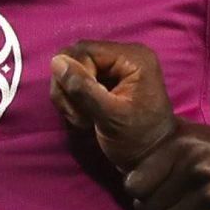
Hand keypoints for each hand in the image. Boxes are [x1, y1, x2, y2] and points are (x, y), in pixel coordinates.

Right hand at [50, 38, 175, 175]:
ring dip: (69, 98)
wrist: (153, 159)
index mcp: (132, 57)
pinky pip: (77, 82)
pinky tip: (85, 118)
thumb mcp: (110, 116)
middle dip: (69, 88)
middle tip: (79, 117)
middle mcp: (123, 55)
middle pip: (75, 57)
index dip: (75, 78)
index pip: (84, 51)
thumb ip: (83, 89)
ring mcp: (114, 68)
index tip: (83, 109)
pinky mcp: (106, 81)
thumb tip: (56, 62)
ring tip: (84, 120)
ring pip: (72, 70)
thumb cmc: (137, 139)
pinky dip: (74, 101)